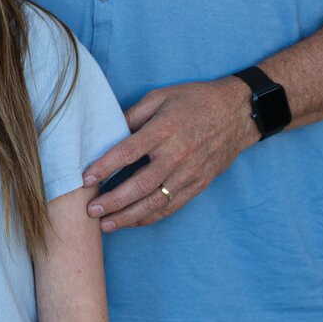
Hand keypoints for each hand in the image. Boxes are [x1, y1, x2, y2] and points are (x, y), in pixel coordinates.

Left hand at [83, 78, 256, 230]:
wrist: (237, 113)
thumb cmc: (195, 101)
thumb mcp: (161, 97)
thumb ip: (133, 114)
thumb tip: (106, 130)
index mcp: (164, 130)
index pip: (127, 153)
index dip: (104, 168)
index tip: (85, 179)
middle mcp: (176, 154)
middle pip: (139, 184)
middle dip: (112, 200)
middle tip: (90, 211)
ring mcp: (189, 173)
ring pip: (154, 201)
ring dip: (128, 216)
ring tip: (106, 225)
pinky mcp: (198, 184)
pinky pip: (171, 206)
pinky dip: (150, 217)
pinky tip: (132, 222)